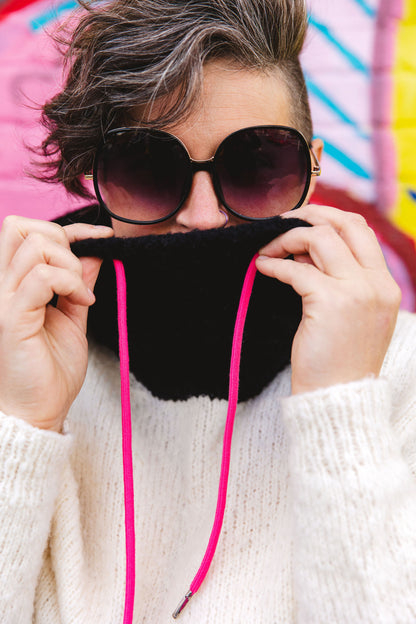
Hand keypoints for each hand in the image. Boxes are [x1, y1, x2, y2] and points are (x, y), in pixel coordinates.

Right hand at [0, 216, 113, 430]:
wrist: (39, 411)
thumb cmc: (49, 370)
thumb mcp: (72, 315)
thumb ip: (77, 282)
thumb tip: (93, 251)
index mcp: (10, 284)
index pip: (27, 231)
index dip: (70, 228)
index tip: (103, 237)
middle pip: (19, 227)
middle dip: (61, 239)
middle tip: (79, 276)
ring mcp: (1, 300)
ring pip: (34, 247)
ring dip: (70, 266)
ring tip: (81, 296)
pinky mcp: (10, 318)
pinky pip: (42, 279)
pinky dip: (71, 283)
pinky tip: (83, 303)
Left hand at [256, 205, 400, 394]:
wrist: (338, 399)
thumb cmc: (338, 362)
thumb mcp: (351, 316)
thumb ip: (337, 281)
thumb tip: (305, 251)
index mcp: (385, 285)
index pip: (362, 231)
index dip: (330, 219)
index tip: (303, 222)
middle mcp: (376, 283)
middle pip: (345, 224)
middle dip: (310, 215)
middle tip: (282, 222)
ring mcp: (357, 292)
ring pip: (320, 238)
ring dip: (287, 238)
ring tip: (268, 250)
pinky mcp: (331, 303)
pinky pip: (296, 270)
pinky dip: (274, 265)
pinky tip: (262, 268)